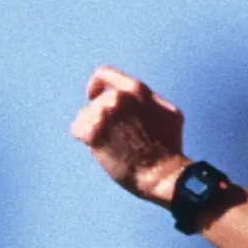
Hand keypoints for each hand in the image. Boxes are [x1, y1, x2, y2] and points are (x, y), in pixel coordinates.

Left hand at [73, 68, 188, 201]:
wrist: (161, 173)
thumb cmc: (169, 147)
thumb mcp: (169, 113)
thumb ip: (150, 99)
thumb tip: (138, 97)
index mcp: (135, 89)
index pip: (104, 74)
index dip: (96, 85)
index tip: (93, 95)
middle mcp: (117, 98)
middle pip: (96, 102)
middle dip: (101, 118)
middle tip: (115, 136)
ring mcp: (104, 114)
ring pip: (85, 116)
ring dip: (93, 129)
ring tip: (111, 145)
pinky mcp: (93, 134)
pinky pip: (77, 130)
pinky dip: (84, 138)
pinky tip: (99, 148)